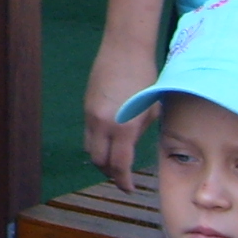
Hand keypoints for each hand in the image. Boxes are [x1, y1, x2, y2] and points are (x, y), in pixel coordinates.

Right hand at [83, 37, 158, 188]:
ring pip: (90, 148)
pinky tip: (110, 138)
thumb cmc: (146, 77)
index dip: (123, 181)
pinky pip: (88, 133)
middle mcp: (102, 125)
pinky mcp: (86, 106)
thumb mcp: (151, 109)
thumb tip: (133, 146)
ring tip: (115, 159)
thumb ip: (141, 132)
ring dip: (101, 158)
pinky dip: (98, 142)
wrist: (125, 49)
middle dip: (110, 173)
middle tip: (122, 177)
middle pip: (99, 161)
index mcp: (124, 127)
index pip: (119, 165)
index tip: (130, 188)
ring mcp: (91, 115)